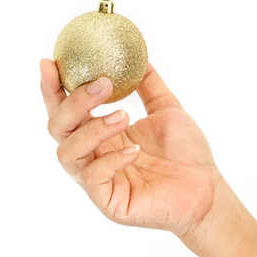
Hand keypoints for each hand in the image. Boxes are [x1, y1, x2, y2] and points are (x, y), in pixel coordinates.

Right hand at [40, 59, 220, 235]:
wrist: (206, 191)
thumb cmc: (186, 154)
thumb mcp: (166, 108)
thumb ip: (148, 84)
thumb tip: (138, 55)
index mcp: (99, 134)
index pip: (64, 109)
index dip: (52, 87)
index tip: (49, 62)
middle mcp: (92, 156)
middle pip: (57, 128)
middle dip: (73, 102)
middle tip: (101, 84)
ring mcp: (97, 180)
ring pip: (67, 153)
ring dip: (91, 129)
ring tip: (124, 116)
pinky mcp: (108, 202)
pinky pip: (93, 178)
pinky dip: (111, 160)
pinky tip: (136, 152)